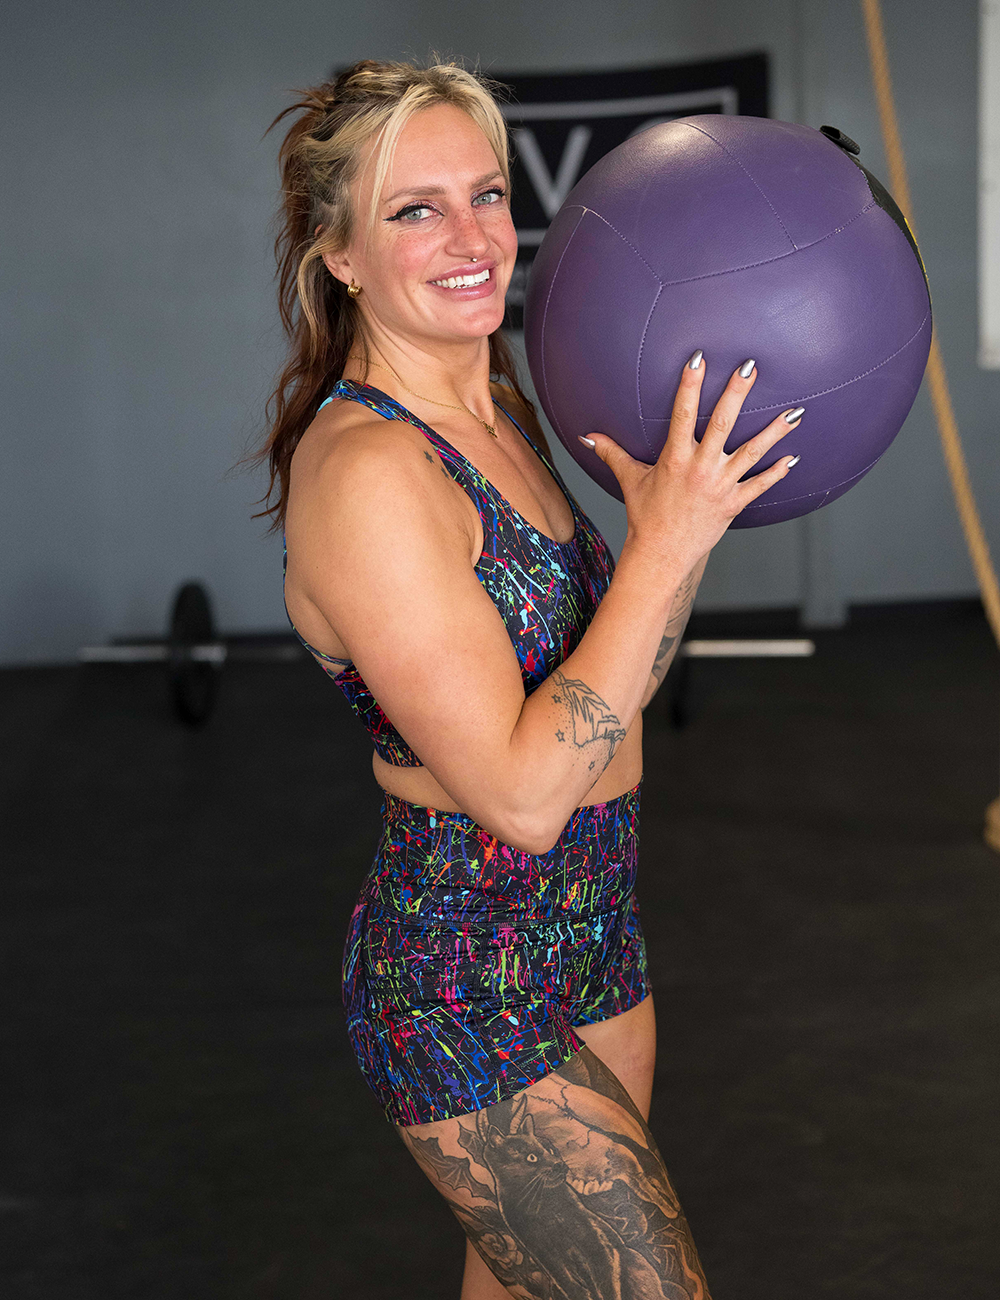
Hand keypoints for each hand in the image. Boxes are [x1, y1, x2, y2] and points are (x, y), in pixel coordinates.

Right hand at [582, 352, 802, 574]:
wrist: (661, 554)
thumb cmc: (646, 515)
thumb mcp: (629, 480)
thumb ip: (611, 453)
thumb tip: (586, 436)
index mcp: (674, 458)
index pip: (682, 413)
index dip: (690, 385)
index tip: (699, 359)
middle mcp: (700, 468)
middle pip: (723, 423)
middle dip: (737, 393)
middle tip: (751, 366)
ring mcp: (720, 486)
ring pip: (752, 452)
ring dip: (775, 431)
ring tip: (796, 411)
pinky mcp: (733, 504)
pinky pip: (760, 486)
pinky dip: (777, 472)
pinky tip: (793, 457)